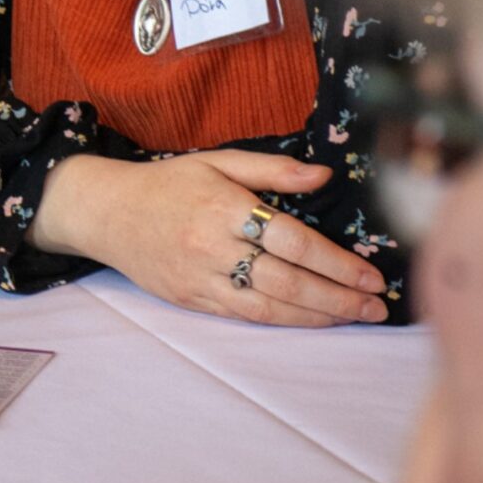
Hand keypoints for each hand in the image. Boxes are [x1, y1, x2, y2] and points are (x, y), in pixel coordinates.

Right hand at [35, 149, 387, 324]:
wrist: (105, 212)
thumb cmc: (167, 183)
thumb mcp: (216, 161)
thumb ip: (271, 169)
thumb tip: (324, 176)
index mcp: (221, 207)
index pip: (290, 240)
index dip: (335, 261)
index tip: (371, 274)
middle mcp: (210, 246)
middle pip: (286, 280)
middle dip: (338, 297)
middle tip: (377, 305)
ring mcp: (198, 278)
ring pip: (268, 306)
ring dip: (317, 315)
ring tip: (355, 317)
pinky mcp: (189, 299)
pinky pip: (243, 315)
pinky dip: (283, 321)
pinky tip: (311, 320)